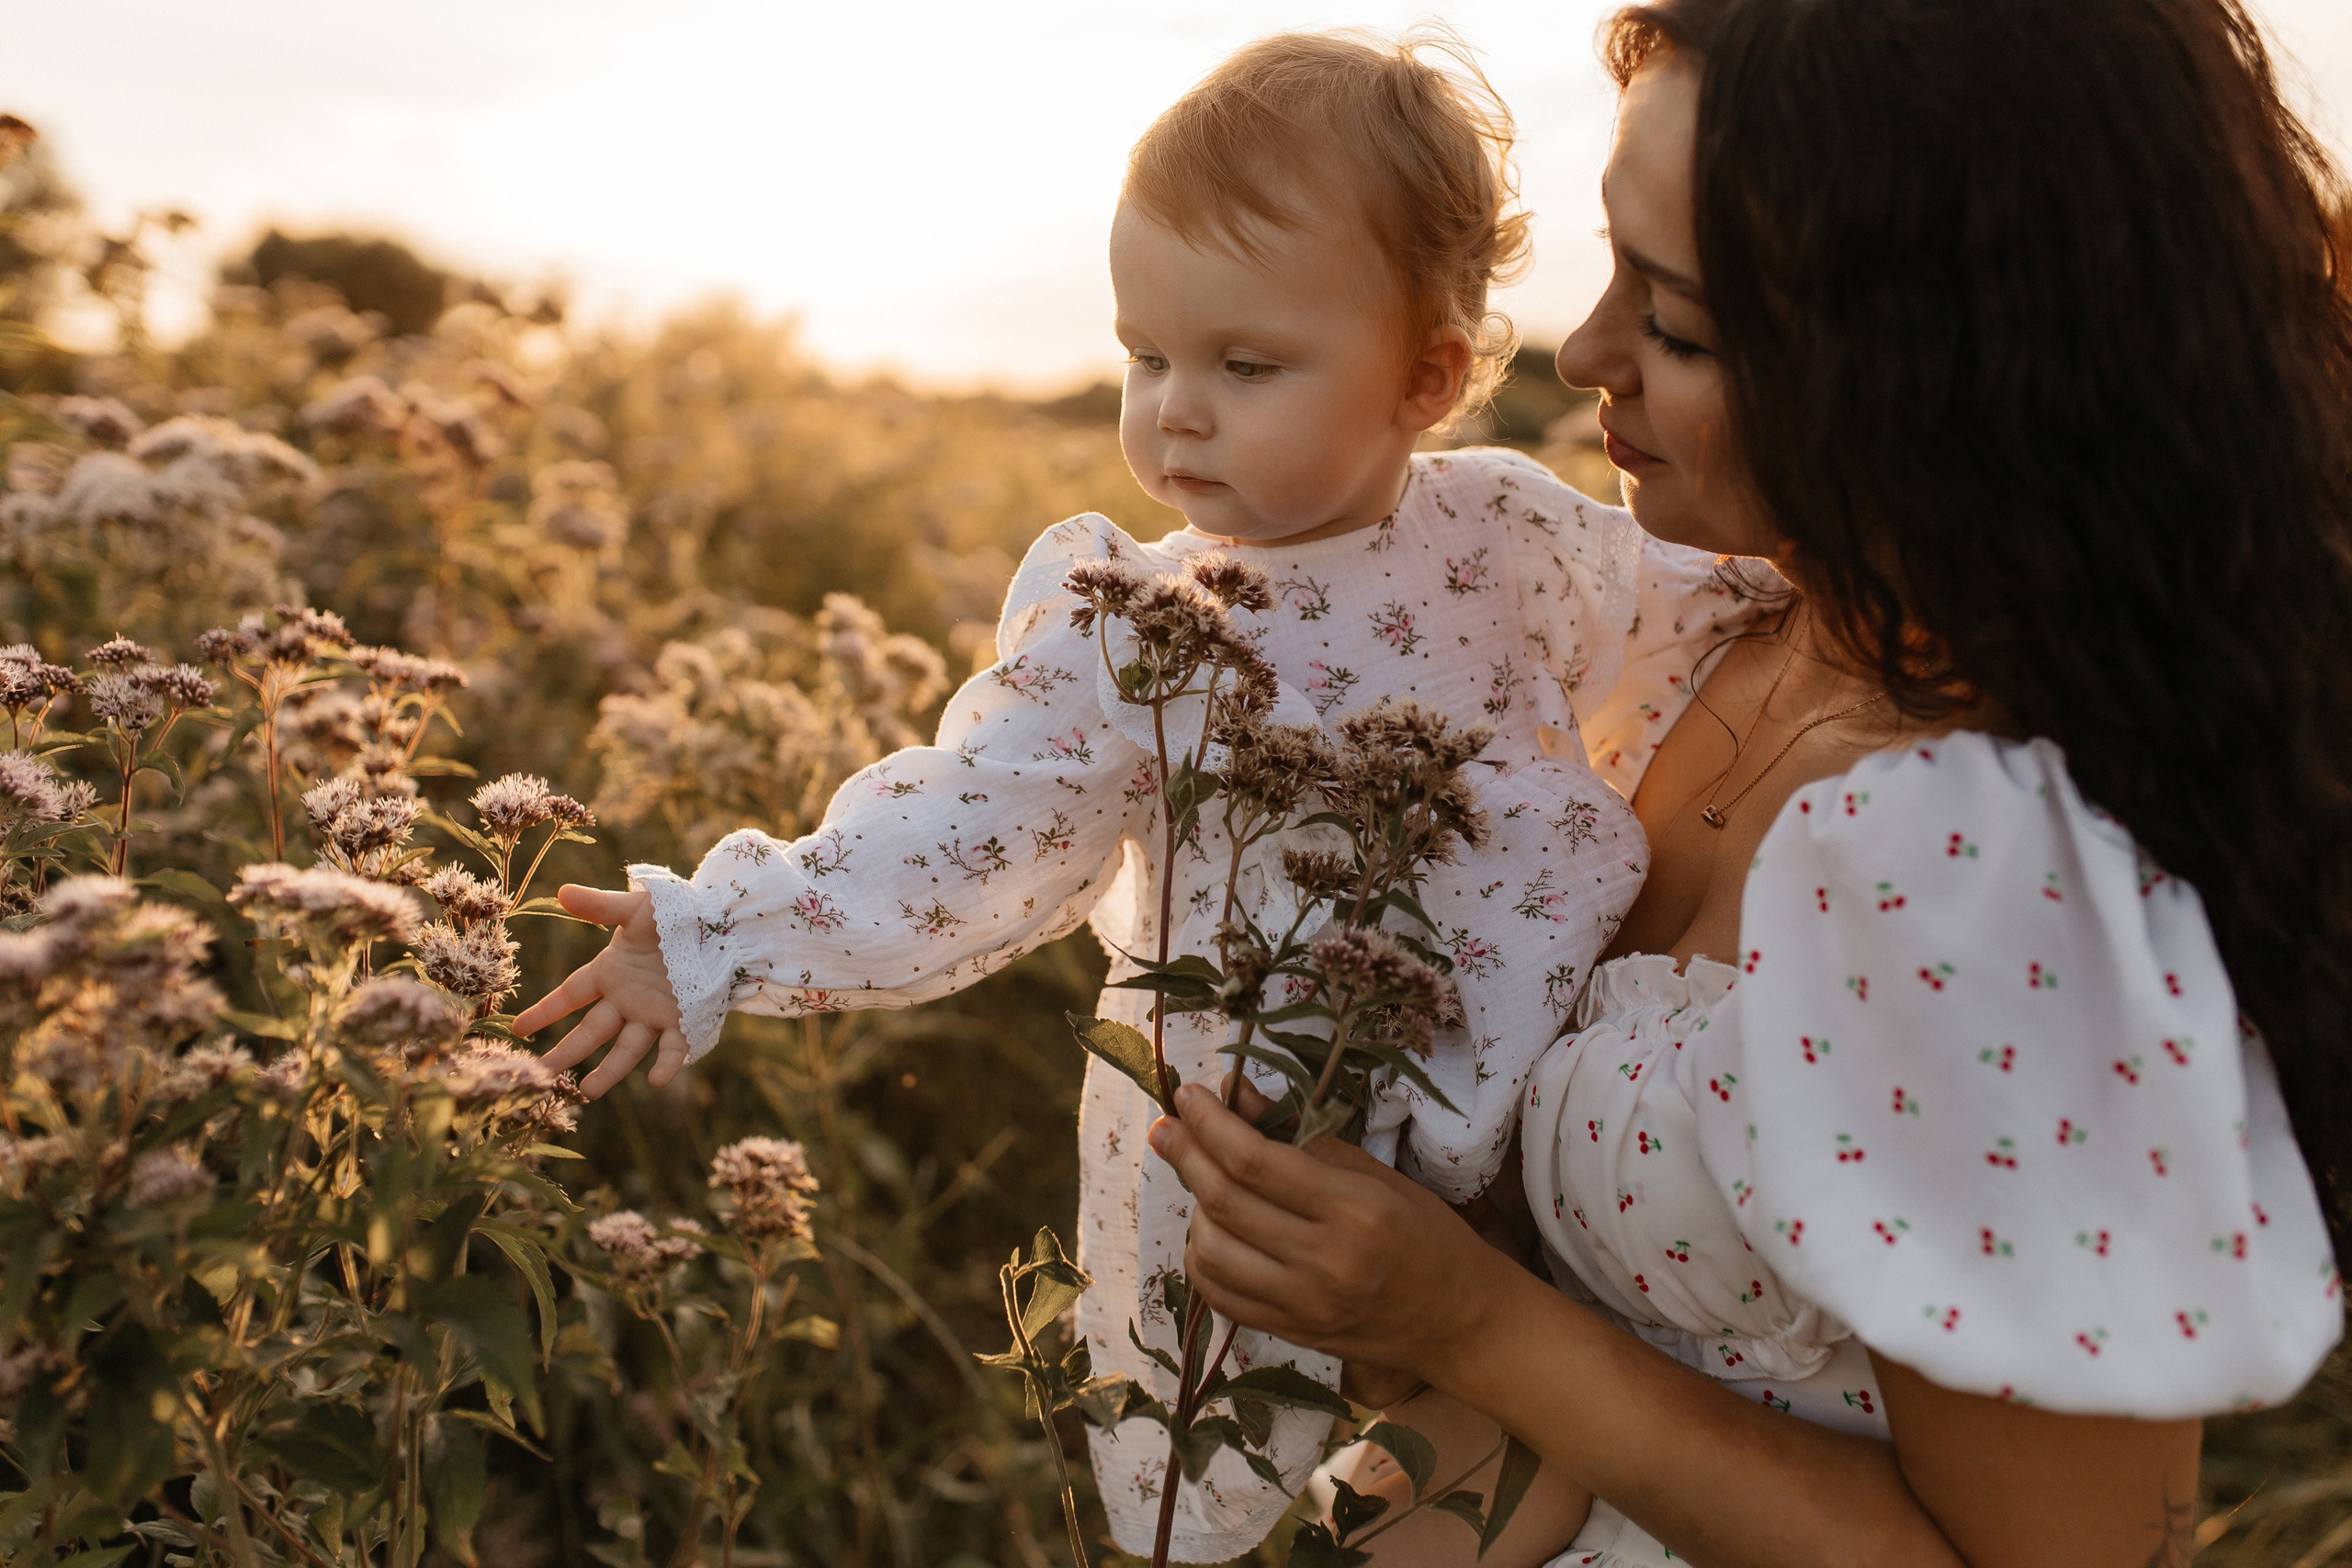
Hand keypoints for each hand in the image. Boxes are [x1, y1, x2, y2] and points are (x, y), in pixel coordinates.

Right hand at [512, 885, 689, 1095]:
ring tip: (590, 1092)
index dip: (545, 1012)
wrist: (721, 924)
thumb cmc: (675, 913)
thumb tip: (562, 891)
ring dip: (610, 1070)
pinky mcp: (684, 1021)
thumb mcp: (635, 909)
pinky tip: (657, 1081)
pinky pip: (673, 1048)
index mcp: (610, 972)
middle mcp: (627, 999)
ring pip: (627, 1048)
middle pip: (591, 1031)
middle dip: (567, 1053)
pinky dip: (667, 1064)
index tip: (518, 1030)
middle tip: (542, 1076)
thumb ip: (600, 906)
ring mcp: (654, 1014)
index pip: (570, 995)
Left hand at [1146, 1082, 1501, 1380]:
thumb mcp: (1375, 1173)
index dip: (1211, 1123)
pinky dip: (1203, 1258)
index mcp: (1355, 1211)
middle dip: (1185, 1155)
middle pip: (1225, 1201)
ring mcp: (1304, 1306)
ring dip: (1192, 1209)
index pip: (1257, 1161)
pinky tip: (1211, 1231)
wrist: (1460, 1320)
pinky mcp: (1292, 1334)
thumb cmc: (1428, 1234)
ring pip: (1211, 1251)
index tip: (1188, 1095)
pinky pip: (1220, 1296)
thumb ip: (1303, 1136)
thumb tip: (1234, 1093)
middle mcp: (1325, 1262)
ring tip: (1203, 1184)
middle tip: (1165, 1126)